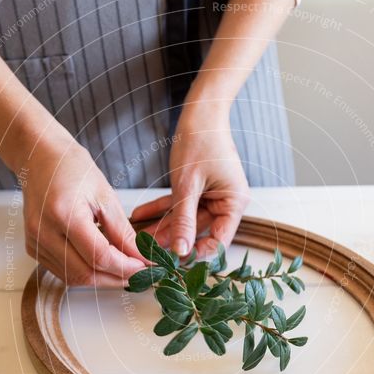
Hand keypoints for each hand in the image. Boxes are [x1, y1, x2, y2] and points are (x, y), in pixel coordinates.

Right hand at [19, 138, 145, 285]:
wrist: (40, 158)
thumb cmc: (72, 169)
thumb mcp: (105, 196)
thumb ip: (122, 231)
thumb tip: (140, 257)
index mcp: (64, 214)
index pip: (99, 256)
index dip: (126, 267)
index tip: (145, 267)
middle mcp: (44, 232)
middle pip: (86, 273)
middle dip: (116, 278)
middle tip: (138, 273)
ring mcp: (35, 242)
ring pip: (74, 278)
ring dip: (101, 279)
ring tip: (122, 269)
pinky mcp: (32, 247)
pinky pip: (62, 272)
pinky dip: (84, 272)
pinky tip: (100, 264)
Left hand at [130, 102, 249, 256]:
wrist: (200, 111)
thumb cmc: (201, 141)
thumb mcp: (188, 184)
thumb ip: (184, 219)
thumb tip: (180, 251)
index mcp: (234, 204)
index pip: (219, 241)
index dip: (196, 252)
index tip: (172, 261)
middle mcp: (227, 203)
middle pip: (199, 231)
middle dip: (171, 239)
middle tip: (147, 250)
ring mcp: (213, 196)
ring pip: (185, 219)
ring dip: (162, 226)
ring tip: (138, 236)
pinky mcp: (199, 189)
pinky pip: (179, 205)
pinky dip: (162, 208)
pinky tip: (140, 216)